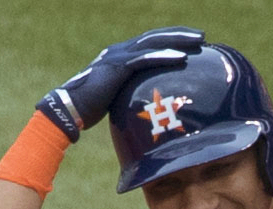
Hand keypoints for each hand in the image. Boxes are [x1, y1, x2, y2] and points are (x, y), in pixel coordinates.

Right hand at [36, 27, 203, 140]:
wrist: (70, 109)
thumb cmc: (90, 109)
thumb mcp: (116, 99)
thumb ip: (130, 95)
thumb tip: (145, 108)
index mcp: (120, 57)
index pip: (149, 44)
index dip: (170, 41)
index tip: (191, 44)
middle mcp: (120, 51)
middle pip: (155, 37)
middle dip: (179, 35)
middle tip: (202, 36)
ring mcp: (118, 56)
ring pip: (153, 43)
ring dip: (177, 42)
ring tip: (199, 42)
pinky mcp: (118, 67)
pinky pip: (145, 59)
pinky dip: (164, 57)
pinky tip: (182, 59)